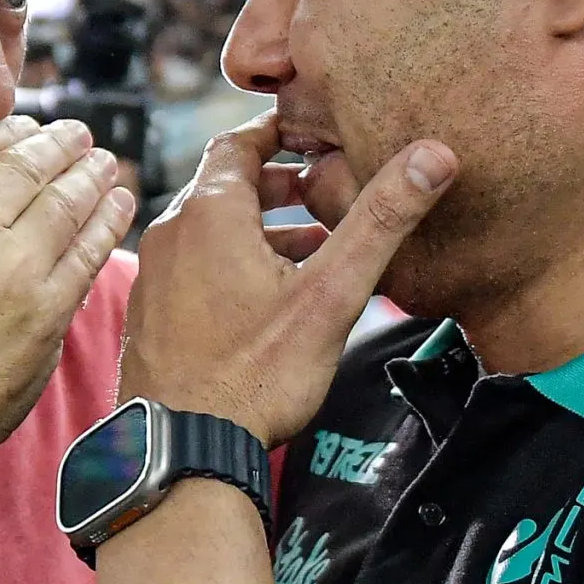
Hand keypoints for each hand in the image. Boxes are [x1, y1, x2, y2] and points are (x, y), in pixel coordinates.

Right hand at [0, 95, 136, 485]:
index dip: (4, 132)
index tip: (24, 132)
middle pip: (24, 162)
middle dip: (57, 142)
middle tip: (77, 135)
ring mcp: (8, 266)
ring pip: (64, 197)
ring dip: (90, 171)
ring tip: (102, 161)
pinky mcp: (46, 308)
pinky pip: (89, 247)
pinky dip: (109, 216)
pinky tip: (118, 201)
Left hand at [121, 113, 456, 446]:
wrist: (182, 451)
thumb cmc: (255, 375)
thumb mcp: (332, 294)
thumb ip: (380, 221)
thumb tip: (433, 156)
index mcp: (209, 213)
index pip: (239, 141)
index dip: (280, 132)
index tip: (317, 133)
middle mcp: (170, 233)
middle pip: (225, 185)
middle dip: (278, 184)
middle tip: (325, 191)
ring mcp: (154, 275)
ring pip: (209, 229)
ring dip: (259, 228)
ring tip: (314, 247)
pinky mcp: (151, 314)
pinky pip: (193, 266)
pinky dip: (231, 262)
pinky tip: (269, 298)